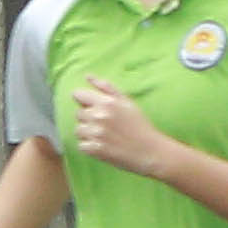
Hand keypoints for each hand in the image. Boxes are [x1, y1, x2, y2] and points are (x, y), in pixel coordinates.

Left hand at [64, 80, 178, 181]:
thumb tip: (87, 76)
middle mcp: (99, 116)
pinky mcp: (94, 150)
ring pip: (79, 130)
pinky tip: (104, 146)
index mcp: (106, 102)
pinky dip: (90, 147)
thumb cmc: (139, 125)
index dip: (84, 101)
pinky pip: (81, 145)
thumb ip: (106, 87)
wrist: (149, 151)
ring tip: (105, 136)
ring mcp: (95, 134)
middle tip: (106, 125)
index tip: (93, 107)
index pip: (78, 94)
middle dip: (89, 118)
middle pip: (78, 114)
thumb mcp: (126, 101)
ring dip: (88, 133)